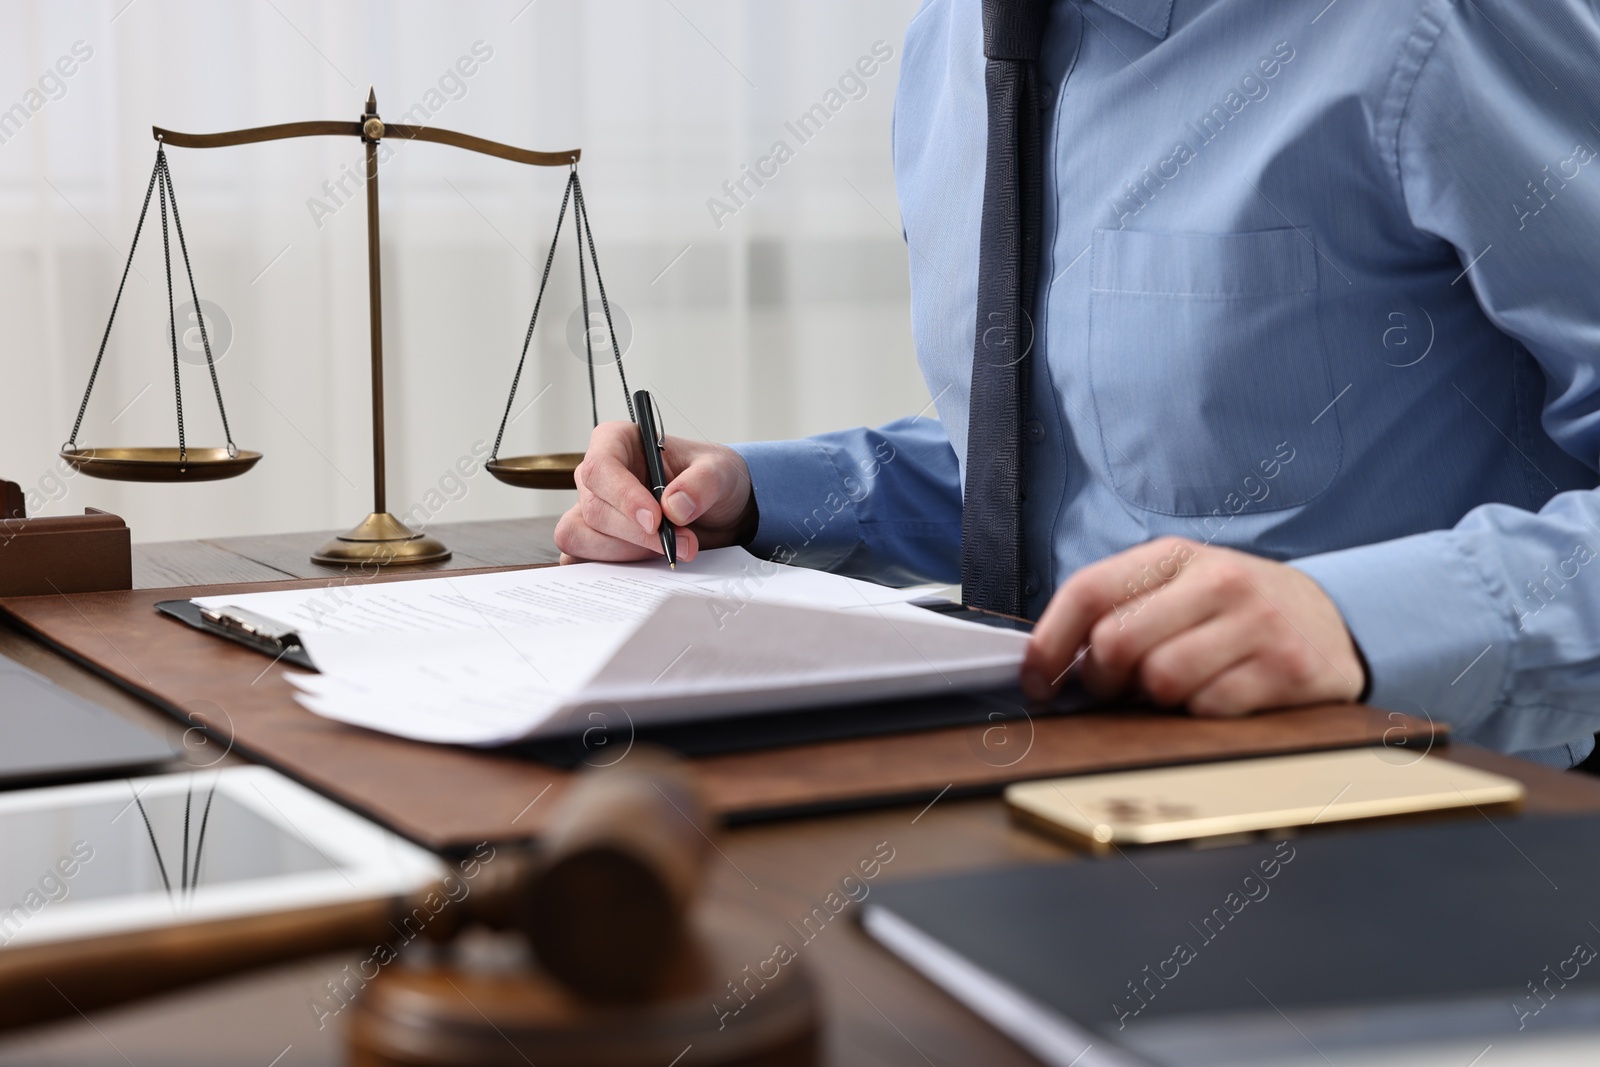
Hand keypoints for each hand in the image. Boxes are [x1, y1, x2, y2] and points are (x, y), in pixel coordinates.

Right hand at [554, 421, 757, 564]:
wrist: (716, 508)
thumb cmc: (709, 477)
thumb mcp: (720, 470)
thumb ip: (702, 482)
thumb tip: (674, 506)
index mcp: (617, 441)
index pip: (600, 467)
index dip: (624, 497)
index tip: (655, 520)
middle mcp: (598, 475)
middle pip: (594, 509)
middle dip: (638, 535)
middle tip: (683, 543)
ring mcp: (592, 508)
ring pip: (582, 536)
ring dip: (628, 553)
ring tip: (672, 550)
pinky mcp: (595, 538)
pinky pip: (583, 557)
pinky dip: (612, 568)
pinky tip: (647, 563)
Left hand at [1020, 537, 1364, 715]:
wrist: (1334, 620)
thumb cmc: (1234, 611)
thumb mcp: (1177, 589)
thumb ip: (1118, 612)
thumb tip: (1048, 665)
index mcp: (1175, 557)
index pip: (1088, 591)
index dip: (1049, 642)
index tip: (1036, 679)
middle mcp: (1219, 581)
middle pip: (1117, 643)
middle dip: (1104, 680)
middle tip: (1117, 688)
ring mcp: (1258, 623)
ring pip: (1162, 682)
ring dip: (1157, 700)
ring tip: (1177, 687)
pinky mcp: (1291, 670)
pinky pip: (1210, 710)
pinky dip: (1203, 714)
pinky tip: (1220, 696)